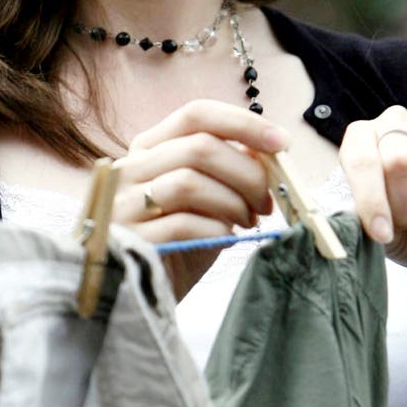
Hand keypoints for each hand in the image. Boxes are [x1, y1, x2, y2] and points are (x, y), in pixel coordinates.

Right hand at [113, 100, 289, 298]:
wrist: (140, 292)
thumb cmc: (178, 242)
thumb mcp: (205, 199)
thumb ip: (226, 171)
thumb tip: (266, 151)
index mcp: (148, 149)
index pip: (197, 115)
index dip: (244, 124)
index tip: (281, 143)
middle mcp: (130, 170)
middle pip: (199, 148)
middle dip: (247, 173)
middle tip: (267, 201)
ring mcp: (125, 205)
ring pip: (189, 183)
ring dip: (233, 202)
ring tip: (248, 221)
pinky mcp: (131, 240)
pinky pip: (182, 224)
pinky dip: (216, 229)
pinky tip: (225, 237)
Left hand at [339, 106, 406, 279]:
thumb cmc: (401, 227)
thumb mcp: (374, 228)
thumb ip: (361, 219)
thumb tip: (356, 221)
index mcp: (360, 139)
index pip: (360, 160)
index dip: (371, 201)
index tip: (382, 234)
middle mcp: (394, 122)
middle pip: (399, 163)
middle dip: (405, 209)